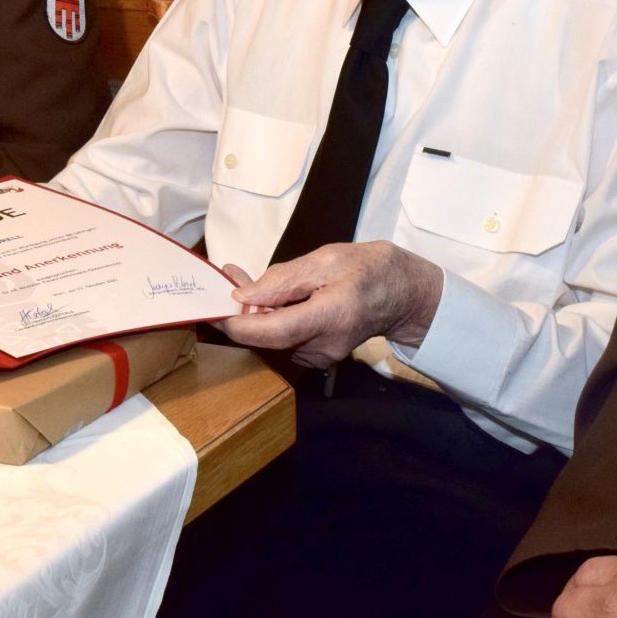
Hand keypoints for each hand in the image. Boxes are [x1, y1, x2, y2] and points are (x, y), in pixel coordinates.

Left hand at [216, 241, 443, 368]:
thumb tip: (242, 297)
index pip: (272, 332)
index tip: (215, 305)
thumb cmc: (368, 269)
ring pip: (270, 339)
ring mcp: (319, 357)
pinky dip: (269, 320)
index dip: (237, 323)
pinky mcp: (315, 358)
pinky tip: (272, 300)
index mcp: (330, 317)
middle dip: (241, 311)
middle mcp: (323, 346)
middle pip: (266, 337)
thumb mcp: (326, 259)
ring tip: (251, 283)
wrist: (401, 294)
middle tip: (230, 276)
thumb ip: (283, 279)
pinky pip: (281, 340)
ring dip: (254, 314)